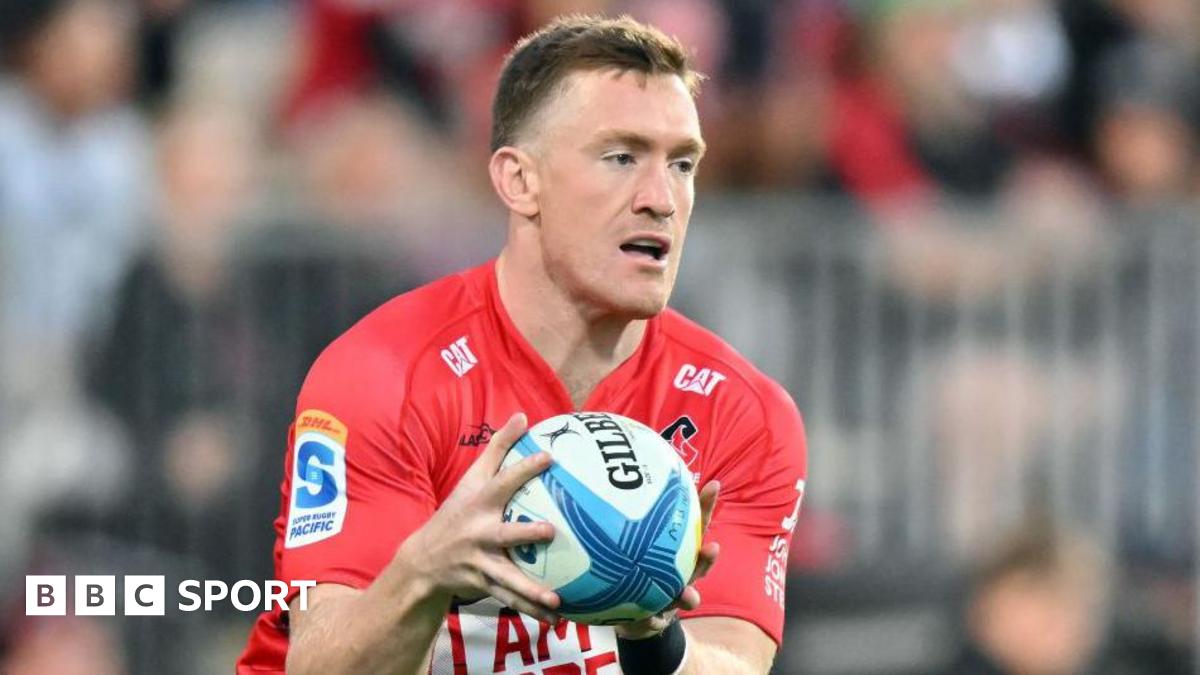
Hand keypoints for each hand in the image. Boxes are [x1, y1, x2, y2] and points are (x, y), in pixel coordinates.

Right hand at [394, 413, 561, 622]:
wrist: (424, 560)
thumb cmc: (457, 511)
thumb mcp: (472, 478)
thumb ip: (498, 447)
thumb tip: (523, 415)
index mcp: (479, 504)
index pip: (504, 482)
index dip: (524, 468)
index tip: (549, 457)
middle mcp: (479, 534)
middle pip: (503, 534)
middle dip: (524, 533)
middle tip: (549, 532)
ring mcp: (480, 562)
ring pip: (508, 577)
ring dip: (530, 590)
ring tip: (556, 599)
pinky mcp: (484, 585)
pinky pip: (510, 599)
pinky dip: (531, 610)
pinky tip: (557, 617)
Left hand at [615, 480, 720, 639]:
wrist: (629, 615)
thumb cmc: (630, 571)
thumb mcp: (627, 545)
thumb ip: (620, 519)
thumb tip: (598, 476)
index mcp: (677, 552)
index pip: (695, 526)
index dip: (706, 507)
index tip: (713, 486)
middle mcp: (681, 573)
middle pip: (700, 563)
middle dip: (707, 555)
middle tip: (712, 547)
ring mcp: (673, 598)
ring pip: (686, 596)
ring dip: (689, 596)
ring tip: (689, 595)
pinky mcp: (658, 620)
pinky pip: (654, 621)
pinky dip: (652, 621)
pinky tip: (648, 620)